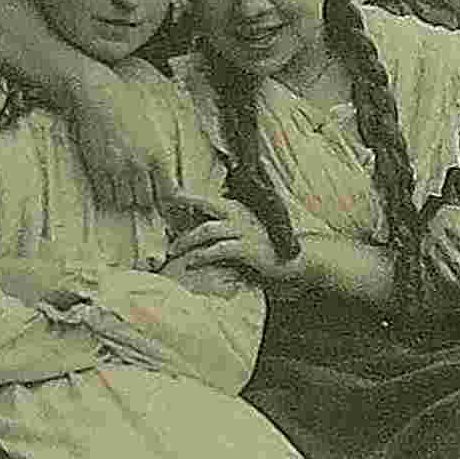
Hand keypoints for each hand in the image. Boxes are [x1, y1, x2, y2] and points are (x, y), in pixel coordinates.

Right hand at [65, 67, 181, 212]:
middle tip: (142, 191)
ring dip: (127, 199)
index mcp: (159, 155)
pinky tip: (111, 184)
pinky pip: (105, 195)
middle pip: (147, 201)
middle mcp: (139, 164)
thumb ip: (167, 153)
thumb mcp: (159, 126)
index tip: (163, 197)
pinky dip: (109, 195)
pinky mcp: (97, 168)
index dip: (166, 198)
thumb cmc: (129, 106)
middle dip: (146, 199)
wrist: (98, 96)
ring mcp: (117, 168)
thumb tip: (175, 177)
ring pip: (126, 202)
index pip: (169, 194)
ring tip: (126, 188)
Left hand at [165, 202, 288, 291]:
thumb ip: (228, 227)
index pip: (210, 199)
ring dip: (187, 239)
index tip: (170, 196)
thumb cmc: (267, 248)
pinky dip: (202, 255)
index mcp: (239, 209)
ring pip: (208, 230)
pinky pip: (219, 250)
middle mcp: (241, 215)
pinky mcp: (248, 248)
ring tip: (173, 250)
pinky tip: (191, 262)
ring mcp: (245, 231)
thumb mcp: (247, 232)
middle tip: (165, 206)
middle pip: (207, 204)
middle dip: (185, 202)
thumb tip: (204, 229)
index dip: (189, 197)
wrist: (294, 261)